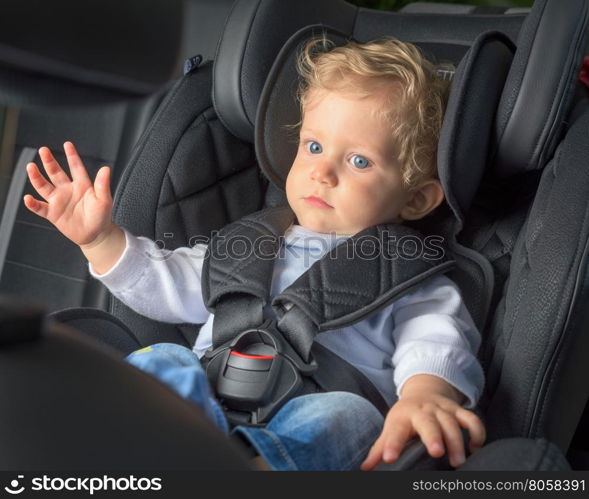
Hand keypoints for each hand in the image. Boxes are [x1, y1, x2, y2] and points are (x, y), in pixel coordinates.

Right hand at [23, 142, 113, 246]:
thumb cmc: (101, 216)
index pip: (76, 167)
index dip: (72, 156)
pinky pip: (40, 207)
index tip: (67, 144)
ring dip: (37, 178)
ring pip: (44, 187)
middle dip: (49, 162)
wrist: (95, 235)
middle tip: (43, 150)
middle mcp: (68, 190)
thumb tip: (106, 168)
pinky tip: (28, 198)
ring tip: (31, 167)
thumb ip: (102, 185)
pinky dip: (33, 204)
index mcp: (82, 185)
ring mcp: (59, 201)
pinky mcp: (53, 214)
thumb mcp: (104, 200)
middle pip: (56, 173)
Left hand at [360, 393, 485, 469]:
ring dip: (457, 440)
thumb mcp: (391, 427)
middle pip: (428, 422)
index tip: (389, 458)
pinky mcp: (458, 410)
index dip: (392, 444)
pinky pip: (471, 419)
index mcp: (402, 416)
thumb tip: (364, 468)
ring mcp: (442, 409)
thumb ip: (380, 448)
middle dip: (433, 436)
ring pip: (452, 422)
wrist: (424, 390)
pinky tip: (475, 448)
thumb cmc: (406, 416)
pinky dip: (477, 432)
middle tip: (437, 452)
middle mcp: (423, 411)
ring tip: (459, 461)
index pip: (395, 430)